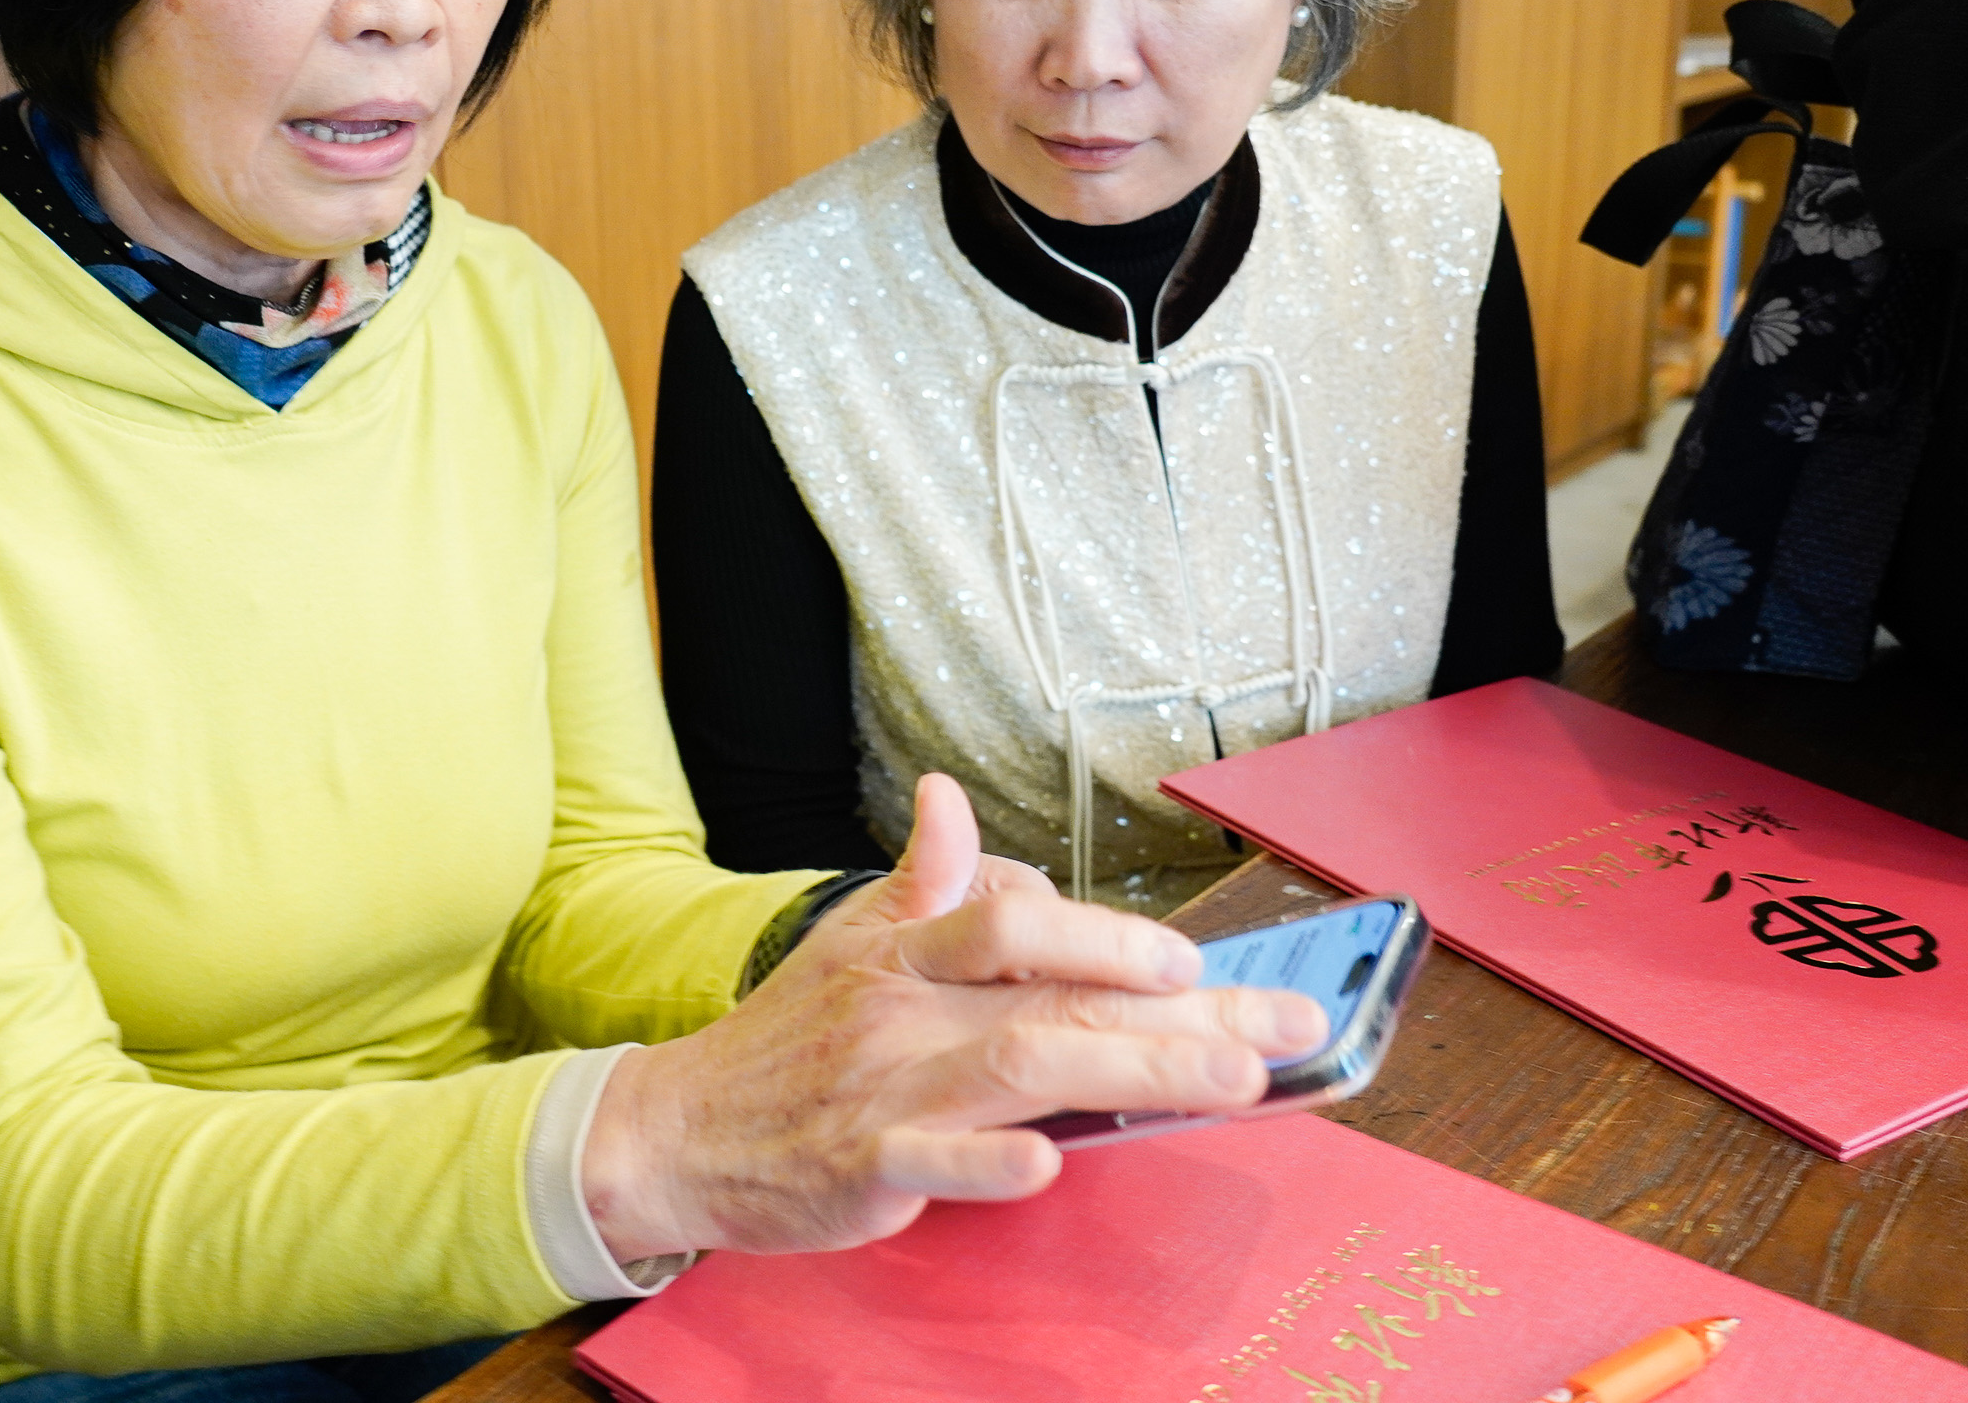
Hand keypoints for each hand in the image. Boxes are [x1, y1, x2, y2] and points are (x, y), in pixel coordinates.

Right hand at [580, 772, 1326, 1260]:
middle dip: (1185, 1011)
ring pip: (1022, 1067)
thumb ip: (919, 882)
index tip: (1196, 962)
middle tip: (1285, 1025)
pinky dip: (992, 1162)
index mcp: (906, 950)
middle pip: (1057, 996)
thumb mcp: (847, 941)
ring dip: (1135, 1072)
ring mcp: (886, 1090)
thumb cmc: (788, 1039)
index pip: (1019, 922)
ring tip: (1231, 1080)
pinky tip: (1051, 1164)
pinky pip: (934, 1164)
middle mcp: (905, 1011)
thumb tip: (948, 798)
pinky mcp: (864, 1169)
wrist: (682, 1128)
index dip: (1111, 938)